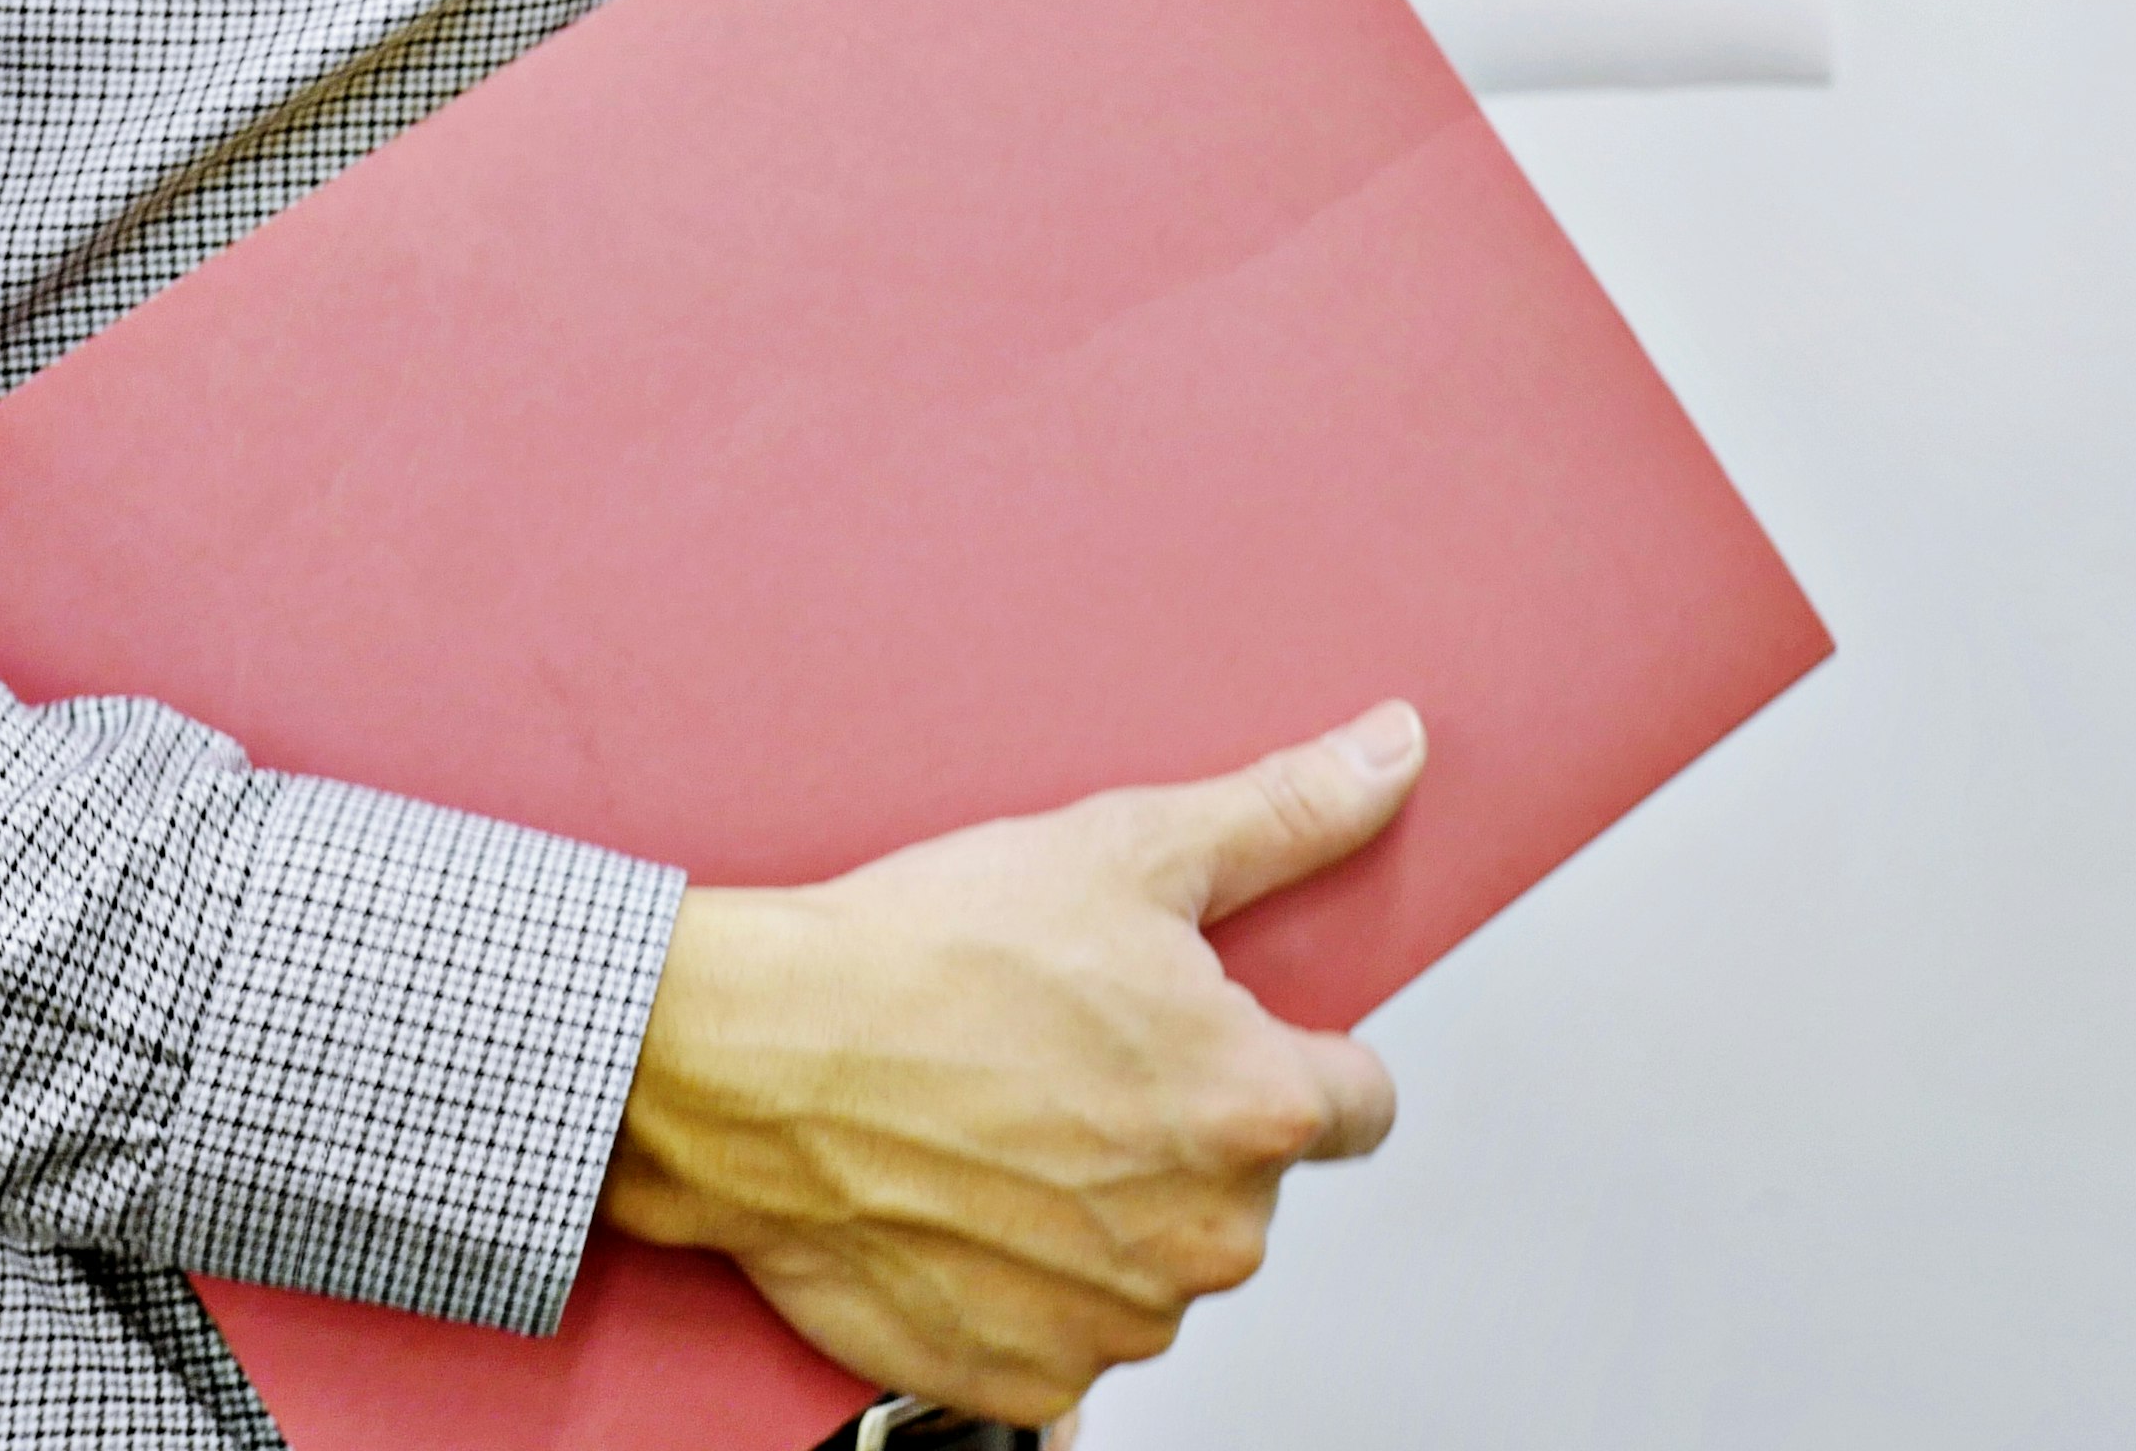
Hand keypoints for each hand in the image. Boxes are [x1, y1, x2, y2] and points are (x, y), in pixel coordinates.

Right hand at [604, 704, 1429, 1428]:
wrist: (743, 1061)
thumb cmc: (921, 957)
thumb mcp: (1123, 847)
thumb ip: (1285, 815)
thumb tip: (1392, 755)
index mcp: (1256, 1108)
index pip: (1358, 1103)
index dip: (1285, 1053)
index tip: (1202, 1031)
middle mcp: (1207, 1236)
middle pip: (1245, 1184)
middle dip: (1179, 1128)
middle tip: (1067, 1058)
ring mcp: (1115, 1322)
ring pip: (1155, 1261)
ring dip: (1103, 1210)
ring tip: (999, 1121)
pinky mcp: (1024, 1380)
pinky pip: (1066, 1336)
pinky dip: (1024, 1282)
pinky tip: (962, 1199)